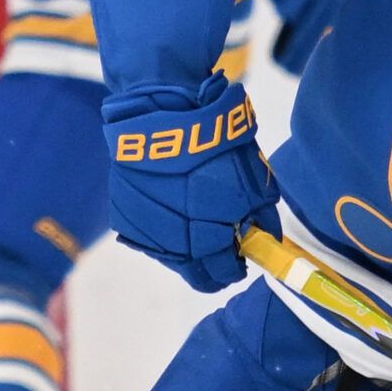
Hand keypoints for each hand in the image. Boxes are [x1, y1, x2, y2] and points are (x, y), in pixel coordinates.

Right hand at [103, 76, 278, 291]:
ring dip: (187, 249)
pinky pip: (150, 238)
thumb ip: (261, 217)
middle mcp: (178, 245)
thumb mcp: (253, 178)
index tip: (240, 258)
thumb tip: (264, 241)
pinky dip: (164, 232)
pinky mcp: (126, 221)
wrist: (163, 114)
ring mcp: (149, 234)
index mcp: (211, 237)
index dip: (235, 268)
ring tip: (194, 219)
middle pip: (198, 276)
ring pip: (174, 259)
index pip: (224, 274)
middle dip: (213, 266)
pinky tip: (171, 209)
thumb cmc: (217, 144)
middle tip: (220, 246)